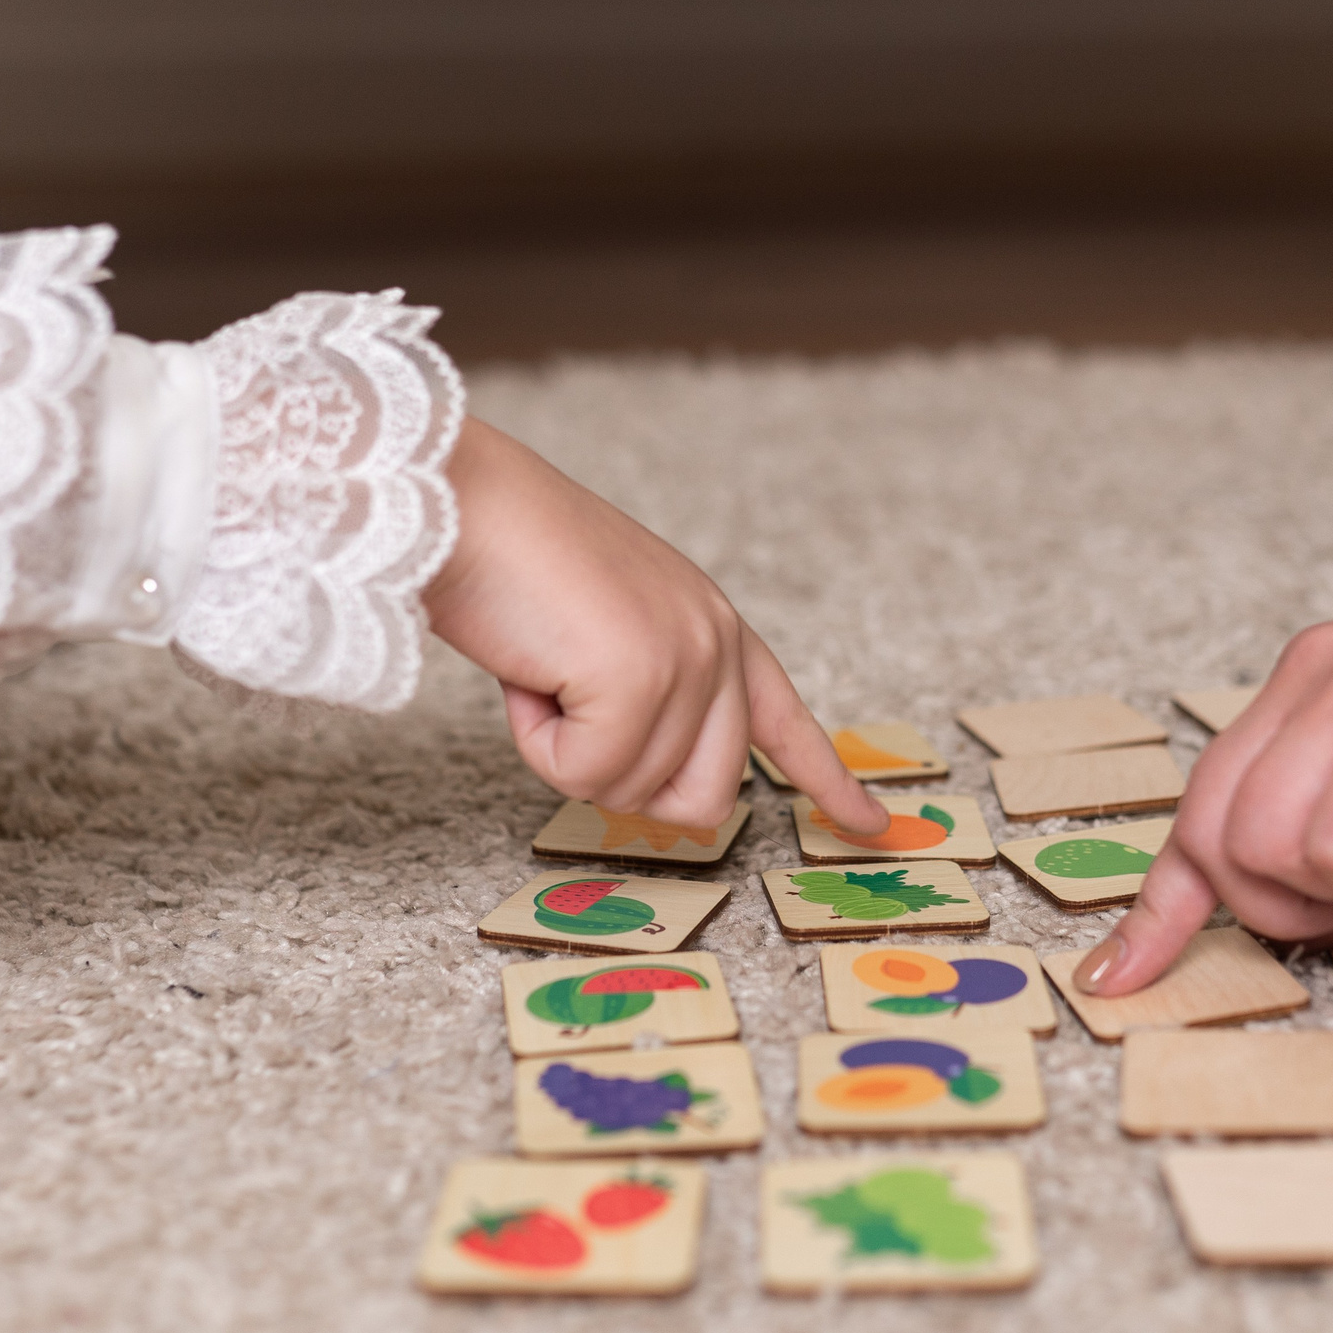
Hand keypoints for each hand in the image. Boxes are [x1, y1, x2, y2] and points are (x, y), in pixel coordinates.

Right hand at [423, 417, 888, 834]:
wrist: (459, 502)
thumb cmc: (508, 567)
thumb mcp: (604, 635)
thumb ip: (648, 697)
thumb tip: (650, 785)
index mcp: (716, 629)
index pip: (787, 722)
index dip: (830, 784)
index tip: (873, 829)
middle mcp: (718, 641)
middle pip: (703, 798)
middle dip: (622, 783)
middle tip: (570, 716)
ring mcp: (688, 657)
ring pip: (635, 794)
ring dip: (567, 754)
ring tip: (542, 669)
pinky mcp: (641, 676)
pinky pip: (586, 776)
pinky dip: (539, 743)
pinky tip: (528, 673)